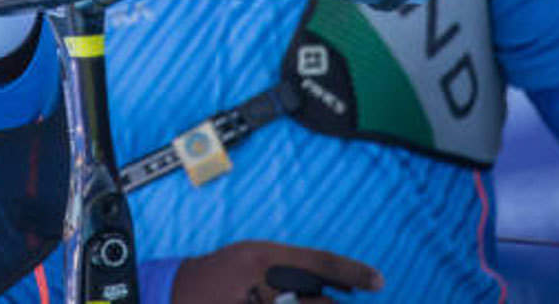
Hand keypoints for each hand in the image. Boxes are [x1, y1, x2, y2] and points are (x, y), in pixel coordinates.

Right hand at [172, 240, 383, 303]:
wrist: (179, 294)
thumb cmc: (224, 273)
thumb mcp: (255, 258)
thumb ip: (293, 267)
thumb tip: (339, 285)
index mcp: (263, 258)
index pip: (320, 262)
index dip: (353, 272)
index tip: (379, 281)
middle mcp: (261, 281)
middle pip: (319, 300)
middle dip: (330, 302)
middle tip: (329, 300)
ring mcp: (256, 303)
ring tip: (303, 301)